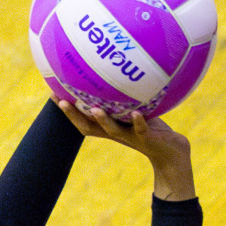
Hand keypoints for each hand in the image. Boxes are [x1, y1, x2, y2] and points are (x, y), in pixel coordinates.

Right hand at [56, 100, 195, 200]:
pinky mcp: (148, 138)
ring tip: (94, 108)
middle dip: (74, 115)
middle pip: (89, 127)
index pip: (82, 119)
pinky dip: (139, 122)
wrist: (172, 152)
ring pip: (113, 129)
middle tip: (61, 101)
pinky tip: (137, 113)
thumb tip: (114, 73)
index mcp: (109, 127)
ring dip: (103, 120)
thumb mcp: (134, 112)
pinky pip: (142, 129)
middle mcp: (116, 133)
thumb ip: (123, 98)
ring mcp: (131, 136)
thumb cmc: (151, 129)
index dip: (67, 110)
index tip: (52, 93)